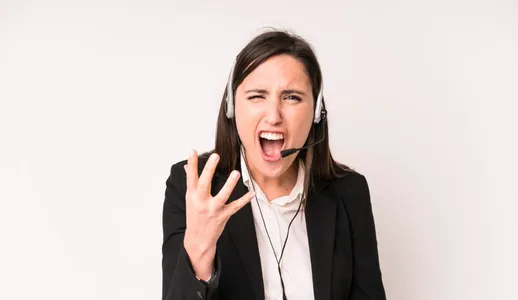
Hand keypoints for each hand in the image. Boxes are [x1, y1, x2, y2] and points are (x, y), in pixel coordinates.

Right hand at [183, 150, 254, 279]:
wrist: (198, 239)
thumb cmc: (195, 216)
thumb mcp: (190, 198)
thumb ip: (191, 181)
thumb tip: (186, 167)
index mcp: (192, 195)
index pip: (191, 177)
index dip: (192, 164)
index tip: (193, 151)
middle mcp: (201, 202)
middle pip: (204, 184)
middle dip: (209, 170)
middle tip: (215, 156)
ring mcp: (212, 210)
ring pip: (222, 196)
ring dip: (229, 185)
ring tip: (235, 173)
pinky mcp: (223, 216)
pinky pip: (235, 206)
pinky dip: (244, 200)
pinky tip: (252, 193)